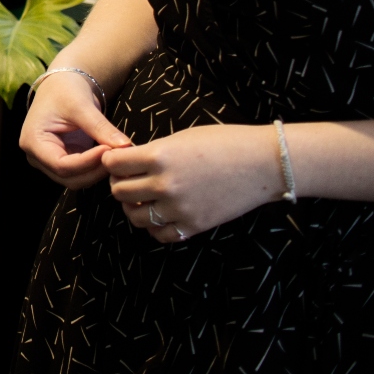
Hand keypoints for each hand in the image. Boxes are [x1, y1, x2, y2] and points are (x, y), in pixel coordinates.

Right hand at [19, 70, 132, 188]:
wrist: (62, 85)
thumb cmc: (65, 90)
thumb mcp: (81, 106)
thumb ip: (100, 127)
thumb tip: (125, 146)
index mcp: (33, 142)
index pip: (61, 165)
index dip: (87, 162)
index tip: (109, 150)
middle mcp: (36, 157)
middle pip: (68, 178)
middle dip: (94, 170)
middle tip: (117, 155)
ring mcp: (49, 162)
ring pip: (76, 180)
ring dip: (97, 172)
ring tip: (115, 155)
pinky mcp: (63, 161)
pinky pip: (81, 173)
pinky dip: (96, 168)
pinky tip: (110, 156)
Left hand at [103, 124, 281, 242]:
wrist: (261, 164)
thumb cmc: (223, 142)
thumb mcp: (180, 139)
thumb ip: (152, 152)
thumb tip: (127, 162)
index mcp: (159, 156)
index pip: (113, 164)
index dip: (111, 161)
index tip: (118, 161)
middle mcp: (165, 184)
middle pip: (119, 191)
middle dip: (119, 184)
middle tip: (129, 179)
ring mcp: (179, 208)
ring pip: (135, 216)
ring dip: (134, 207)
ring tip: (143, 197)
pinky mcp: (194, 226)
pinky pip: (160, 234)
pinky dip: (155, 226)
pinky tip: (161, 214)